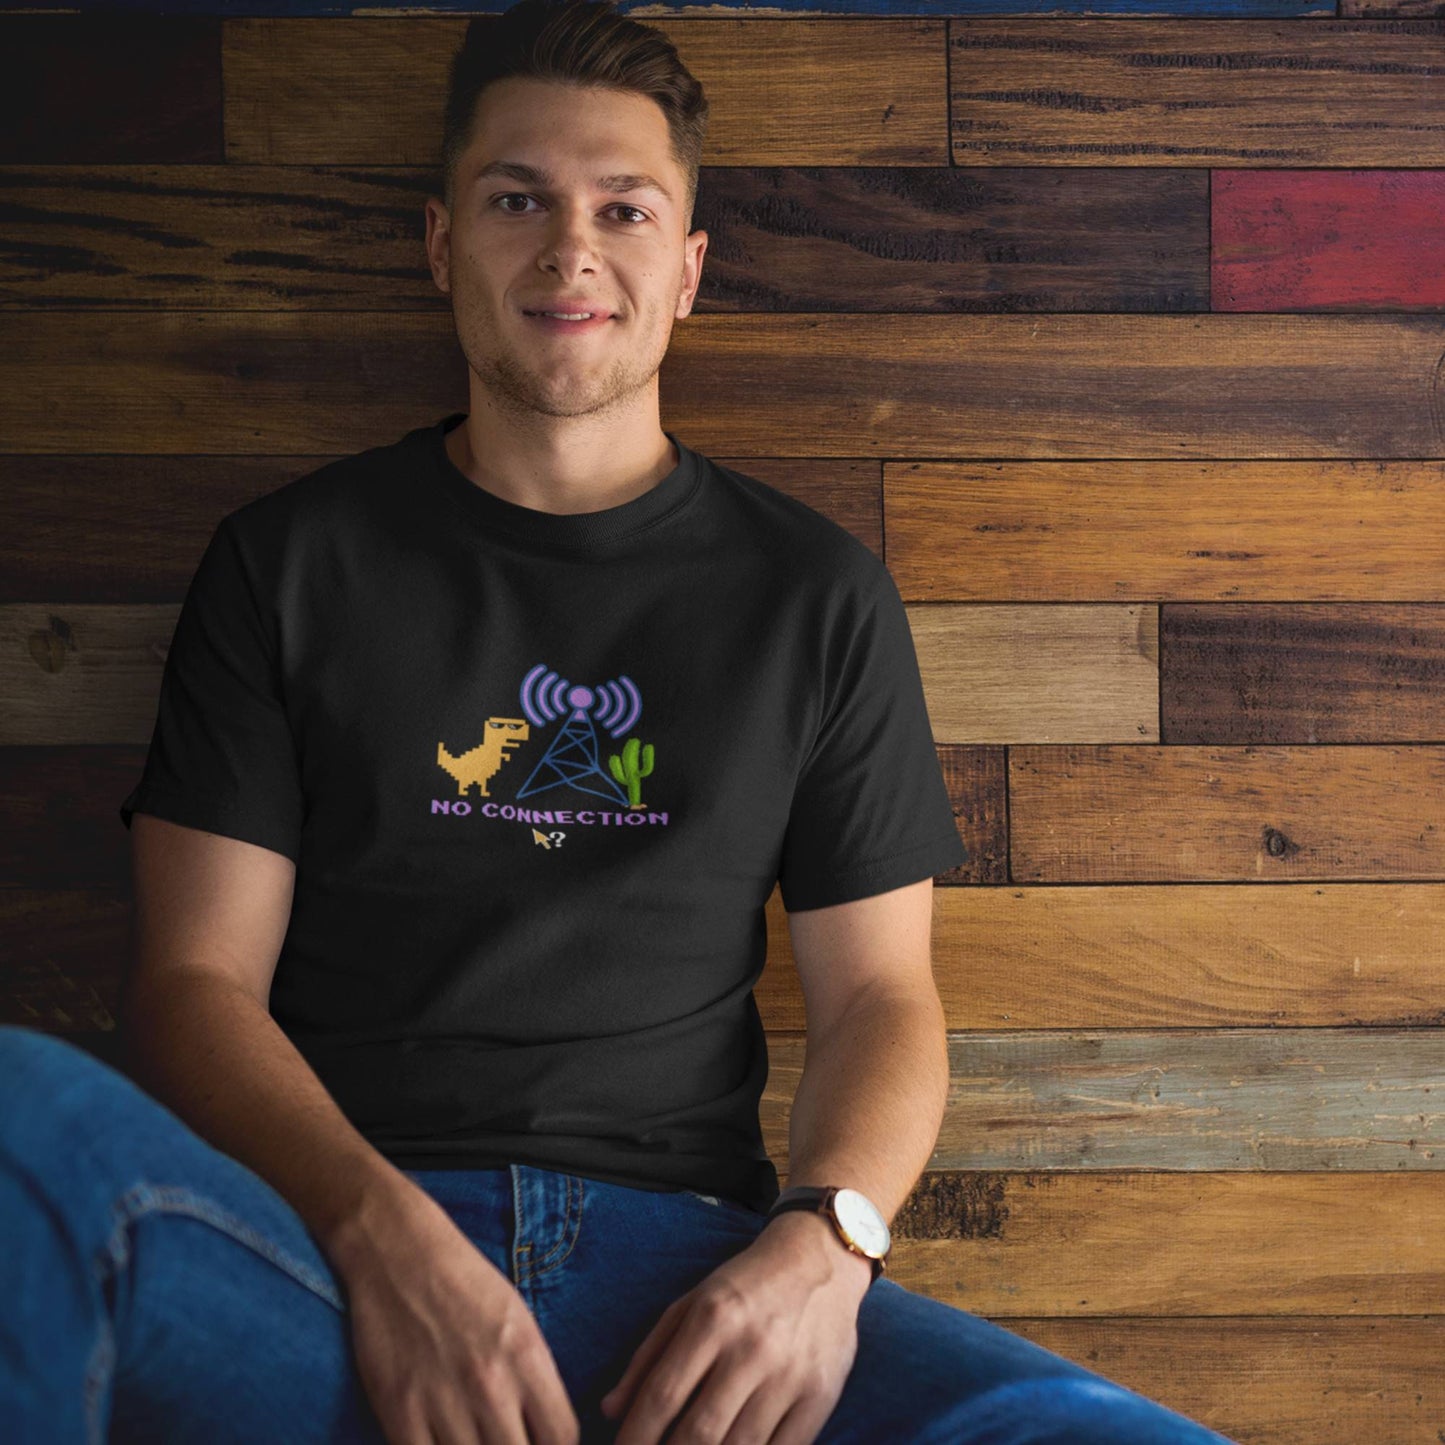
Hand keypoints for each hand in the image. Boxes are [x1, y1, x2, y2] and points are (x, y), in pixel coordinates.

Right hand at [334, 1184, 580, 1444]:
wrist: (400, 1253)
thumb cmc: (465, 1282)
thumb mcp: (519, 1320)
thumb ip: (535, 1379)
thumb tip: (544, 1432)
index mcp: (527, 1357)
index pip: (563, 1437)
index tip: (541, 1444)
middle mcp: (491, 1384)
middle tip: (502, 1440)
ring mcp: (444, 1402)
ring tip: (471, 1439)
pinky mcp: (400, 1412)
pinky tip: (439, 1443)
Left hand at [599, 1209, 873, 1443]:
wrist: (819, 1259)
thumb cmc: (745, 1285)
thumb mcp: (691, 1303)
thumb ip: (649, 1355)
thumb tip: (610, 1411)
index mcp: (712, 1318)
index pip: (662, 1394)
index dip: (636, 1436)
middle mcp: (751, 1348)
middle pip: (699, 1431)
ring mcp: (790, 1375)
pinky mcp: (821, 1395)